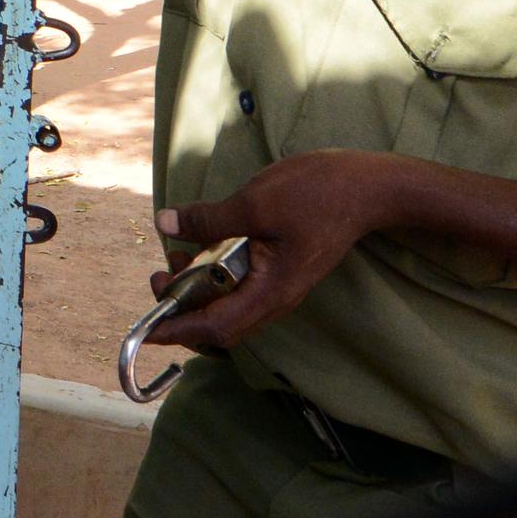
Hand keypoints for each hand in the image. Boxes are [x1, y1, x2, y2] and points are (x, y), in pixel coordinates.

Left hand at [143, 152, 420, 351]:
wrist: (369, 186)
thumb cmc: (318, 193)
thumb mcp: (254, 202)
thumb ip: (208, 219)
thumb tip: (165, 225)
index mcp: (271, 291)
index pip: (216, 327)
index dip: (179, 331)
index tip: (147, 328)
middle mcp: (276, 297)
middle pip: (220, 324)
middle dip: (183, 308)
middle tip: (160, 278)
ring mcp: (280, 285)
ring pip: (229, 304)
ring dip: (198, 288)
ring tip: (178, 257)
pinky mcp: (282, 269)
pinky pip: (241, 284)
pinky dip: (217, 273)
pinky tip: (205, 245)